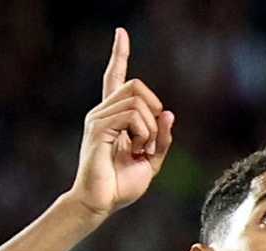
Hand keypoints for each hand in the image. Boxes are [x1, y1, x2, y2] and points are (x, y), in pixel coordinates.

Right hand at [68, 28, 174, 217]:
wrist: (101, 204)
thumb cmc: (121, 185)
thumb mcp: (152, 161)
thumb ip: (162, 138)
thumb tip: (167, 112)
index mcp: (114, 117)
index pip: (115, 77)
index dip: (119, 54)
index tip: (121, 32)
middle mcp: (103, 112)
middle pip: (136, 85)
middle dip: (154, 109)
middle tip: (150, 140)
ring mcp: (98, 118)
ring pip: (137, 102)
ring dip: (149, 129)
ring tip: (140, 150)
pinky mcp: (98, 129)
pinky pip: (131, 115)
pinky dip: (143, 133)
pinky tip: (135, 150)